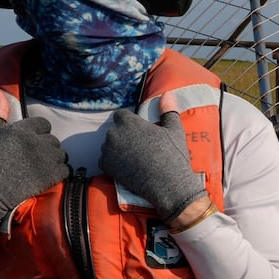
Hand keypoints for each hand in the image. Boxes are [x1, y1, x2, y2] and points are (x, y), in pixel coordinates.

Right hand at [0, 91, 68, 230]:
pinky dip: (59, 172)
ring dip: (54, 159)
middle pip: (53, 139)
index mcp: (20, 130)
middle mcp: (35, 143)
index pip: (43, 124)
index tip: (29, 142)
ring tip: (40, 166)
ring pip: (61, 154)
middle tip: (33, 157)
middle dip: (45, 146)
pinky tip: (47, 176)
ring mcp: (44, 160)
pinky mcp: (49, 177)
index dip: (38, 132)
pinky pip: (65, 170)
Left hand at [99, 93, 205, 221]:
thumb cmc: (172, 156)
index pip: (120, 115)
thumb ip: (167, 110)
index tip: (138, 131)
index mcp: (129, 122)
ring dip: (116, 149)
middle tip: (138, 147)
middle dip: (123, 136)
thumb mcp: (174, 130)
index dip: (129, 122)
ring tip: (133, 159)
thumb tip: (167, 94)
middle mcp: (114, 133)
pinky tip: (126, 168)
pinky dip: (112, 163)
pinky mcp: (106, 166)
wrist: (167, 185)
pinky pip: (104, 160)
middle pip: (114, 130)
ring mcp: (108, 150)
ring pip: (108, 145)